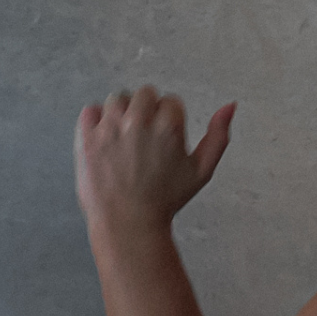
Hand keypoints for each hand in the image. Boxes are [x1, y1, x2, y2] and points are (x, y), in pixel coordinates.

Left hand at [74, 86, 235, 234]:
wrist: (128, 222)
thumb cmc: (166, 199)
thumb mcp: (202, 170)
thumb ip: (218, 135)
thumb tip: (229, 106)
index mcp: (168, 127)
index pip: (171, 101)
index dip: (171, 119)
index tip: (166, 138)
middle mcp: (138, 122)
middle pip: (145, 93)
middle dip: (148, 110)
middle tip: (146, 137)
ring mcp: (109, 128)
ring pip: (118, 98)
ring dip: (123, 112)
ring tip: (126, 137)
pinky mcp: (87, 137)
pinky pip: (91, 110)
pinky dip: (97, 120)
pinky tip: (107, 138)